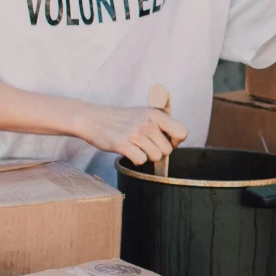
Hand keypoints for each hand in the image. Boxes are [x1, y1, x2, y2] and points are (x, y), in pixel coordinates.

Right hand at [70, 103, 186, 168]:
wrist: (93, 119)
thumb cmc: (120, 119)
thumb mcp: (143, 114)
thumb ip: (160, 124)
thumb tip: (175, 142)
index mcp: (155, 114)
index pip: (182, 132)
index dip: (176, 141)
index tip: (164, 142)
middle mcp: (147, 123)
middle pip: (168, 150)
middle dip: (158, 151)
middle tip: (144, 145)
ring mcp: (135, 133)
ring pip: (156, 157)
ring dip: (146, 156)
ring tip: (135, 147)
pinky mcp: (122, 144)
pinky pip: (141, 161)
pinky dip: (136, 160)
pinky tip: (129, 152)